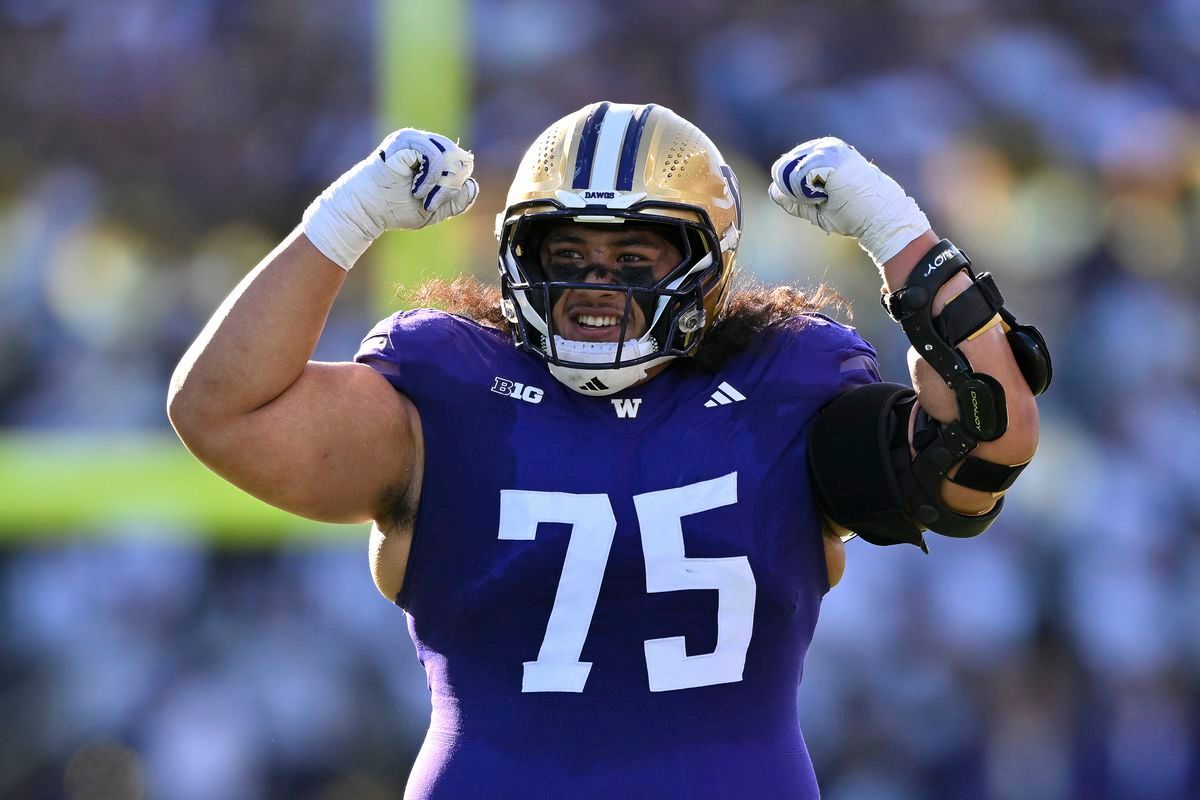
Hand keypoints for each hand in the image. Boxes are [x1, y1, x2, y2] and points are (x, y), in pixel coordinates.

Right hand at [301, 128, 478, 269]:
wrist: (367, 210)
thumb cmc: (396, 209)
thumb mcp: (436, 210)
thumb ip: (457, 201)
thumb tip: (472, 185)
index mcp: (435, 156)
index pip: (463, 165)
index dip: (458, 187)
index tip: (435, 205)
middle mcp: (426, 143)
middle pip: (461, 160)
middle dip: (450, 187)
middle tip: (431, 204)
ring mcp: (416, 139)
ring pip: (450, 157)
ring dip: (440, 184)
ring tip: (423, 198)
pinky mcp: (406, 140)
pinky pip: (435, 156)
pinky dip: (430, 178)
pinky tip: (417, 189)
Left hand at [769, 136, 928, 268]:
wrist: (878, 217)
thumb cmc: (853, 214)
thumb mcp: (815, 208)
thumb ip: (793, 200)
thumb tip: (772, 190)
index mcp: (821, 153)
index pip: (785, 168)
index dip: (792, 192)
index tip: (818, 201)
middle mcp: (823, 146)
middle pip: (782, 169)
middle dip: (794, 193)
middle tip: (822, 201)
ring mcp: (827, 148)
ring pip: (788, 173)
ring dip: (801, 194)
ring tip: (825, 198)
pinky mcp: (829, 156)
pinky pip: (796, 177)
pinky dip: (805, 194)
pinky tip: (825, 196)